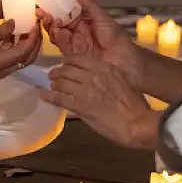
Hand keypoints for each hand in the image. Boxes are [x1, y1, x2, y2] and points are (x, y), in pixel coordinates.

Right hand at [0, 22, 42, 79]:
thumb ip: (0, 31)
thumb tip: (15, 23)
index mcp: (0, 63)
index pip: (24, 52)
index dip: (33, 38)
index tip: (36, 25)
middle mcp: (4, 70)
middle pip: (28, 58)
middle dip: (35, 44)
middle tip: (37, 28)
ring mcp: (2, 71)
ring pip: (22, 60)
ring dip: (27, 45)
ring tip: (29, 29)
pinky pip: (13, 59)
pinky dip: (17, 48)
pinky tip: (15, 34)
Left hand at [43, 54, 157, 149]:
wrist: (137, 123)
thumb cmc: (135, 104)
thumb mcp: (123, 81)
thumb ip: (108, 76)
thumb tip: (97, 77)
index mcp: (104, 67)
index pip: (79, 59)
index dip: (68, 62)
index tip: (66, 66)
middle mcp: (93, 75)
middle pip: (67, 69)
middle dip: (58, 72)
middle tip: (53, 75)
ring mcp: (85, 90)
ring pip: (62, 82)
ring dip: (54, 84)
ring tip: (51, 86)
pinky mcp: (80, 106)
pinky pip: (60, 99)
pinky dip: (49, 97)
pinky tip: (44, 96)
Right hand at [45, 0, 139, 79]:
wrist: (124, 62)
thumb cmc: (117, 38)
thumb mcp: (102, 17)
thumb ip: (87, 3)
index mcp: (84, 20)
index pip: (66, 10)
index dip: (56, 5)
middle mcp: (77, 31)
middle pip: (58, 22)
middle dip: (49, 15)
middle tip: (43, 10)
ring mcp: (74, 43)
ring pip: (56, 33)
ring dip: (51, 26)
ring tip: (49, 19)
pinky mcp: (72, 55)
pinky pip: (60, 45)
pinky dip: (55, 37)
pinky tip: (56, 31)